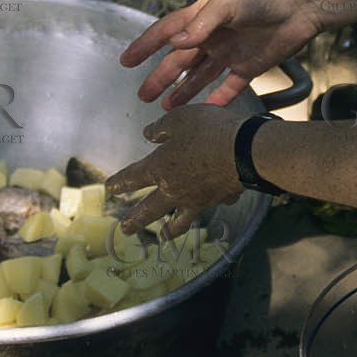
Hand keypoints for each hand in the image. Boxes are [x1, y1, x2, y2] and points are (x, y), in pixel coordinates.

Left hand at [107, 104, 245, 234]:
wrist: (246, 150)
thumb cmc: (209, 131)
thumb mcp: (179, 119)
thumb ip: (161, 128)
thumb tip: (149, 134)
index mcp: (159, 168)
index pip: (132, 179)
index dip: (119, 183)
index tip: (110, 189)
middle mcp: (175, 190)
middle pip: (149, 211)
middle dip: (135, 221)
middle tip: (124, 230)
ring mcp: (198, 199)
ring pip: (179, 222)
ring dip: (169, 231)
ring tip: (163, 238)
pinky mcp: (220, 199)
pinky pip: (213, 206)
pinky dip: (210, 206)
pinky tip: (212, 205)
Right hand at [119, 0, 322, 108]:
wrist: (303, 4)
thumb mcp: (227, 4)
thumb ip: (201, 24)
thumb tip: (175, 45)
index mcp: (202, 16)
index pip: (167, 32)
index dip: (146, 45)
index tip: (126, 61)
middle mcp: (213, 36)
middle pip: (181, 60)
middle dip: (161, 77)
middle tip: (143, 96)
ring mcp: (231, 52)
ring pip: (200, 76)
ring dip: (183, 91)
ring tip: (167, 107)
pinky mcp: (250, 66)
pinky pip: (229, 87)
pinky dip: (216, 99)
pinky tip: (203, 111)